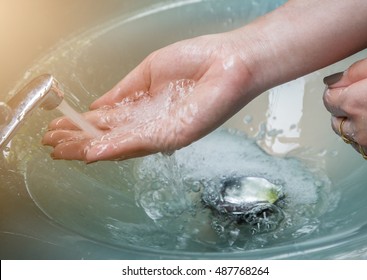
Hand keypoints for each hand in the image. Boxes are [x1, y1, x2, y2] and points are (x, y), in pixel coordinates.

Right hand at [42, 33, 257, 162]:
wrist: (229, 60)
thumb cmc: (196, 60)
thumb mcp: (149, 72)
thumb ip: (123, 92)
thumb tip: (96, 105)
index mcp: (143, 108)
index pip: (106, 121)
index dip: (80, 125)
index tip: (57, 128)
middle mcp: (150, 124)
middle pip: (109, 137)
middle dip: (79, 142)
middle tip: (51, 145)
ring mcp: (162, 131)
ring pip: (120, 145)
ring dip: (90, 149)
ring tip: (63, 151)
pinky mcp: (176, 134)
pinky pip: (141, 142)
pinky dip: (115, 147)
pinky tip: (92, 151)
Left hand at [323, 52, 366, 161]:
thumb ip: (355, 72)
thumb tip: (332, 81)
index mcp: (355, 102)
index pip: (328, 99)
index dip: (338, 91)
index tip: (348, 87)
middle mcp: (359, 128)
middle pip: (336, 120)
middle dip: (344, 109)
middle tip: (365, 98)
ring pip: (350, 136)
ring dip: (356, 125)